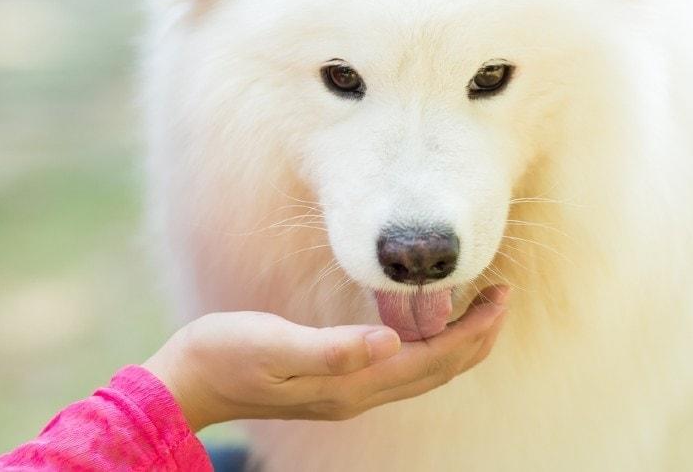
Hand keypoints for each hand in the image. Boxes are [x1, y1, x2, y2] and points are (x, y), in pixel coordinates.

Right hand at [143, 286, 508, 431]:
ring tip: (479, 310)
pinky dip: (428, 347)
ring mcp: (347, 392)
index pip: (434, 360)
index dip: (474, 332)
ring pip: (423, 373)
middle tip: (503, 297)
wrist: (189, 383)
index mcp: (351, 384)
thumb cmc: (225, 354)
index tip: (502, 297)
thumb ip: (332, 348)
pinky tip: (426, 326)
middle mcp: (358, 394)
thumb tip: (391, 344)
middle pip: (438, 371)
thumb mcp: (274, 344)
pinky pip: (401, 369)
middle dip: (477, 338)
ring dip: (457, 344)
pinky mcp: (335, 383)